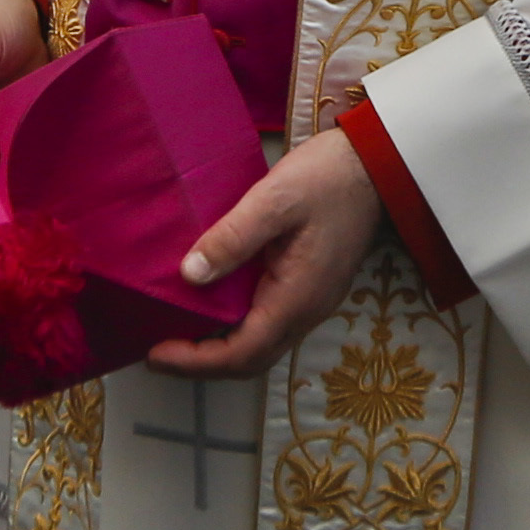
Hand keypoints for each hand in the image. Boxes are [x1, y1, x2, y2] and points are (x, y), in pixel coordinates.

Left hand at [144, 125, 392, 376]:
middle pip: (250, 360)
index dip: (195, 361)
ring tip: (176, 334)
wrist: (374, 165)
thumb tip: (189, 274)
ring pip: (260, 345)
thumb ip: (232, 238)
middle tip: (157, 352)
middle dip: (201, 364)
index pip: (242, 353)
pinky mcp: (308, 289)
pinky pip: (268, 324)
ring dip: (217, 349)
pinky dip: (234, 329)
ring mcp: (310, 303)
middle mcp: (305, 312)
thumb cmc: (327, 179)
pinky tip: (211, 307)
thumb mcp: (274, 199)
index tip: (156, 354)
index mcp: (296, 298)